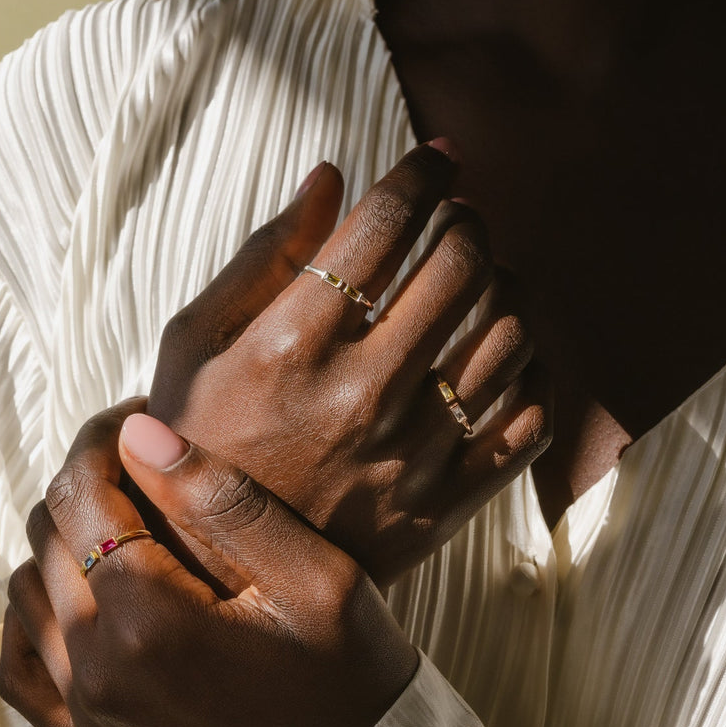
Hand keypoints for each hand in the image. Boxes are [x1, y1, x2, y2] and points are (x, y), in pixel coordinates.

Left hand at [0, 406, 417, 726]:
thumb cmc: (346, 679)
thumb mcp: (312, 574)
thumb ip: (222, 498)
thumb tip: (139, 433)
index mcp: (148, 618)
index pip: (81, 491)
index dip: (101, 437)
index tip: (138, 416)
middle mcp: (97, 670)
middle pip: (48, 534)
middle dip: (86, 481)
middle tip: (141, 463)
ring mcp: (86, 718)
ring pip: (26, 592)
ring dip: (62, 541)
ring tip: (122, 523)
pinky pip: (21, 670)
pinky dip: (32, 618)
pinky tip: (73, 597)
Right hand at [148, 143, 550, 585]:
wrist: (220, 569)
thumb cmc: (200, 440)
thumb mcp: (195, 344)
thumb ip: (263, 257)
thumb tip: (330, 176)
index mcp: (293, 346)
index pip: (385, 224)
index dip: (422, 172)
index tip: (437, 157)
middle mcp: (363, 393)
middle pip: (461, 265)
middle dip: (468, 220)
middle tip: (456, 218)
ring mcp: (413, 452)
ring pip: (508, 332)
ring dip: (504, 285)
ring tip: (479, 280)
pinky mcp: (446, 501)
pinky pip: (528, 417)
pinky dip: (530, 369)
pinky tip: (499, 352)